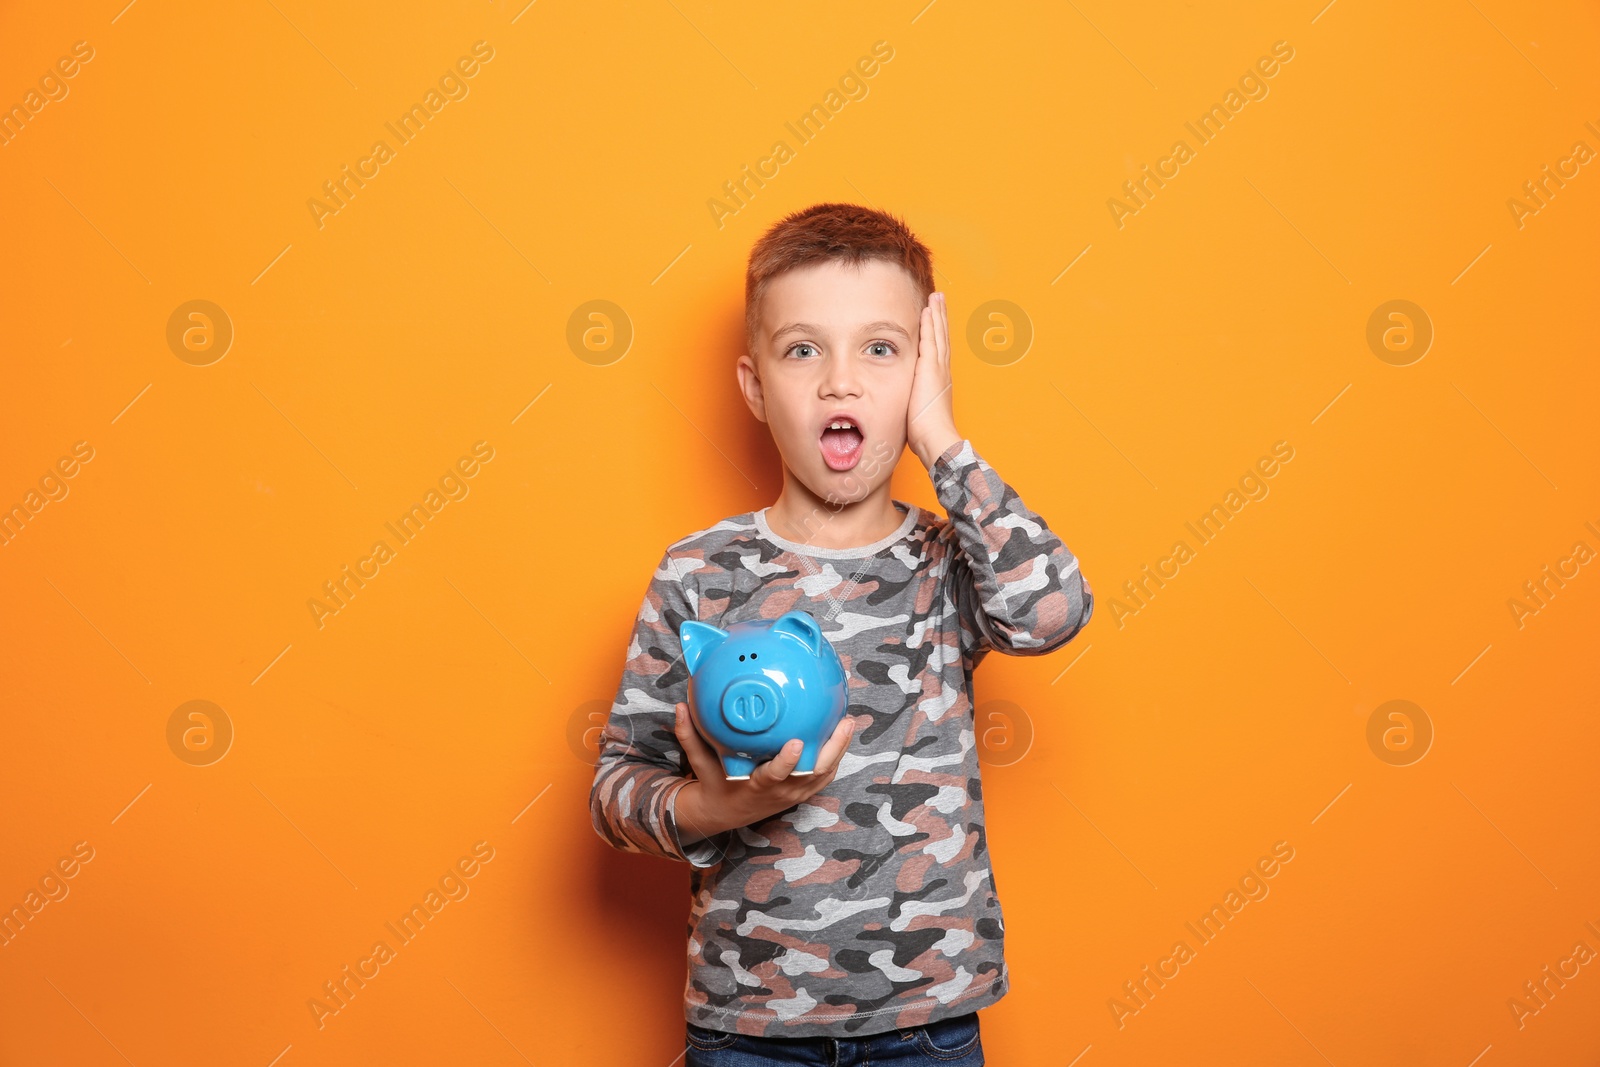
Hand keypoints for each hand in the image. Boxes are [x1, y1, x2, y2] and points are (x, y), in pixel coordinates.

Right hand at [671, 702, 855, 845]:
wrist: (723, 814)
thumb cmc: (713, 784)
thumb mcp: (699, 763)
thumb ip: (689, 736)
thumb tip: (680, 707)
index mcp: (756, 786)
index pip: (774, 776)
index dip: (787, 762)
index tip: (795, 742)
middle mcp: (779, 793)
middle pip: (812, 773)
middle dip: (831, 750)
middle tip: (844, 723)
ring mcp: (793, 795)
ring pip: (824, 775)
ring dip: (839, 750)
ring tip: (848, 722)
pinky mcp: (801, 794)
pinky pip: (823, 776)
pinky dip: (835, 757)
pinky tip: (841, 733)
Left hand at [907, 291, 960, 469]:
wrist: (936, 438)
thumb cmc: (926, 434)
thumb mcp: (917, 413)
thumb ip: (912, 404)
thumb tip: (904, 407)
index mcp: (938, 381)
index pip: (938, 350)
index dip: (937, 333)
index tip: (935, 318)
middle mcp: (941, 371)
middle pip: (941, 336)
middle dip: (940, 316)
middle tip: (939, 298)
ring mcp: (938, 368)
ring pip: (938, 333)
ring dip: (937, 314)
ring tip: (936, 297)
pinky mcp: (930, 369)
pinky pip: (930, 340)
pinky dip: (930, 323)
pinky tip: (928, 309)